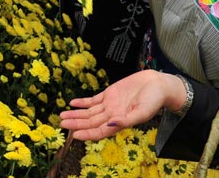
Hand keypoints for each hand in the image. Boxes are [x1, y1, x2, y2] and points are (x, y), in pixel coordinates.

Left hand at [60, 71, 183, 140]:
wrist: (157, 84)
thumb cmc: (154, 100)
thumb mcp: (142, 112)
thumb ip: (126, 120)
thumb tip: (111, 125)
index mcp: (120, 122)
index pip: (100, 131)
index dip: (87, 134)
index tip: (74, 135)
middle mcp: (112, 115)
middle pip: (90, 122)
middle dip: (76, 123)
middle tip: (61, 124)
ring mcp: (110, 104)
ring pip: (89, 112)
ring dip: (76, 114)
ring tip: (62, 116)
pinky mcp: (109, 93)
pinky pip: (93, 99)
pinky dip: (82, 102)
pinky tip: (72, 103)